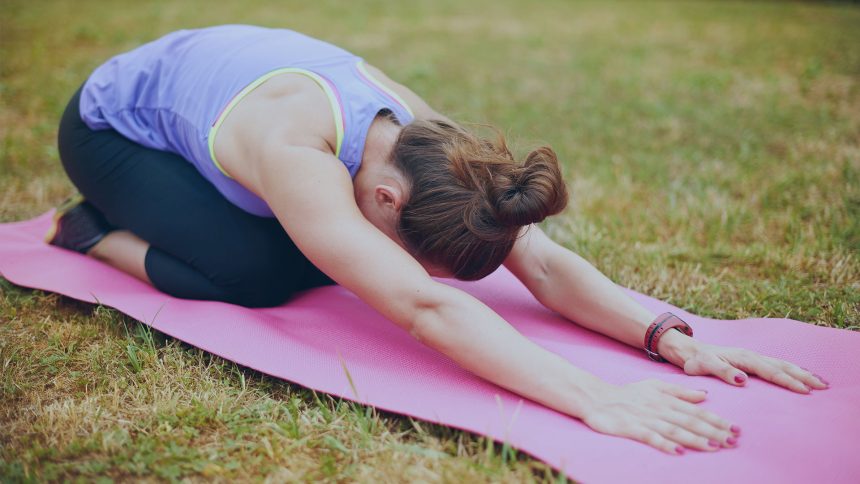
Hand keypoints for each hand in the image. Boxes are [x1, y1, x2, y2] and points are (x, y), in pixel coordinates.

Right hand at [581, 379, 739, 454]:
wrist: (596, 397)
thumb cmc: (628, 394)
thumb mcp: (655, 386)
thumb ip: (680, 392)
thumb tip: (705, 395)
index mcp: (666, 399)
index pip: (696, 411)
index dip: (716, 420)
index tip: (735, 428)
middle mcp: (659, 409)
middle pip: (690, 421)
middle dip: (713, 431)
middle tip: (733, 440)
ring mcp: (645, 419)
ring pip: (674, 430)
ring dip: (694, 439)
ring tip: (714, 447)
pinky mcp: (630, 429)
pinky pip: (649, 437)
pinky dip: (664, 444)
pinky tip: (677, 452)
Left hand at [658, 331, 829, 392]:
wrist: (686, 349)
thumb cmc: (694, 360)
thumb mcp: (703, 366)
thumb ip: (722, 372)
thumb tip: (743, 379)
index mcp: (743, 357)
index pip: (770, 371)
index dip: (788, 381)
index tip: (805, 390)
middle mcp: (750, 355)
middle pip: (782, 365)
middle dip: (803, 376)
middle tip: (823, 386)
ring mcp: (751, 357)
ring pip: (782, 364)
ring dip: (801, 372)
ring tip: (820, 381)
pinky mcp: (750, 360)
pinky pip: (775, 364)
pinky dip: (791, 369)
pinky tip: (800, 375)